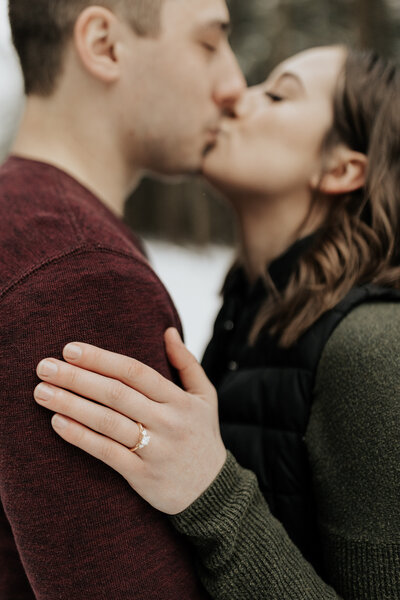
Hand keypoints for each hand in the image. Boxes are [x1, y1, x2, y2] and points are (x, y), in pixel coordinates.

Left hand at [33, 329, 226, 514]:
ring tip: (41, 392)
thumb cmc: (202, 436)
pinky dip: (80, 436)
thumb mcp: (205, 397)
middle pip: (116, 394)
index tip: (70, 349)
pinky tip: (57, 422)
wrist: (214, 492)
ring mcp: (155, 450)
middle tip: (44, 367)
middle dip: (77, 378)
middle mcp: (167, 422)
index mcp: (180, 400)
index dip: (101, 359)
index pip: (135, 372)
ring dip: (71, 404)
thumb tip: (167, 331)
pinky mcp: (142, 475)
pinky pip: (106, 452)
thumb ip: (186, 363)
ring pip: (107, 422)